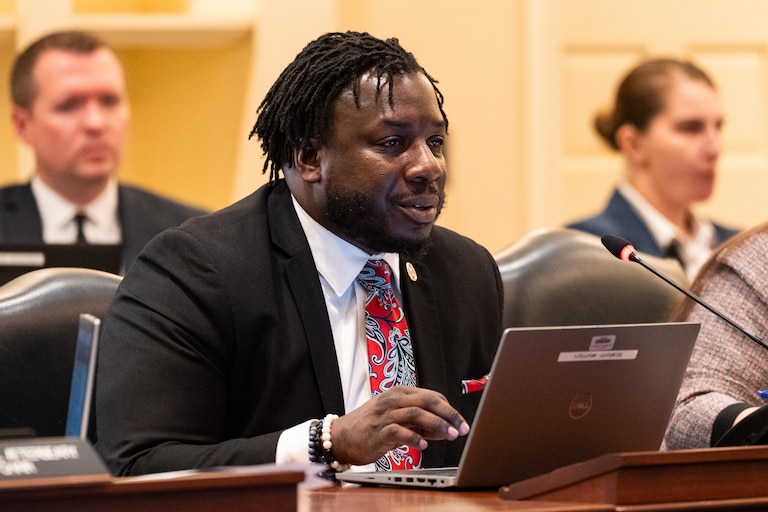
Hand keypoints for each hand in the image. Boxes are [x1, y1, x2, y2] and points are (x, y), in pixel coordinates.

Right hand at [328, 386, 469, 465]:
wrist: (342, 437)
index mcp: (400, 393)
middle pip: (428, 401)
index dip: (450, 410)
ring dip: (437, 425)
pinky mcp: (378, 430)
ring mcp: (385, 414)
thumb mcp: (398, 420)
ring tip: (450, 435)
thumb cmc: (371, 427)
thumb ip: (421, 423)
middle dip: (449, 415)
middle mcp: (393, 400)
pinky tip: (423, 445)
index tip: (461, 423)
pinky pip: (400, 431)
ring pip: (417, 413)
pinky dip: (414, 438)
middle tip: (461, 428)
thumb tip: (447, 429)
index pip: (432, 396)